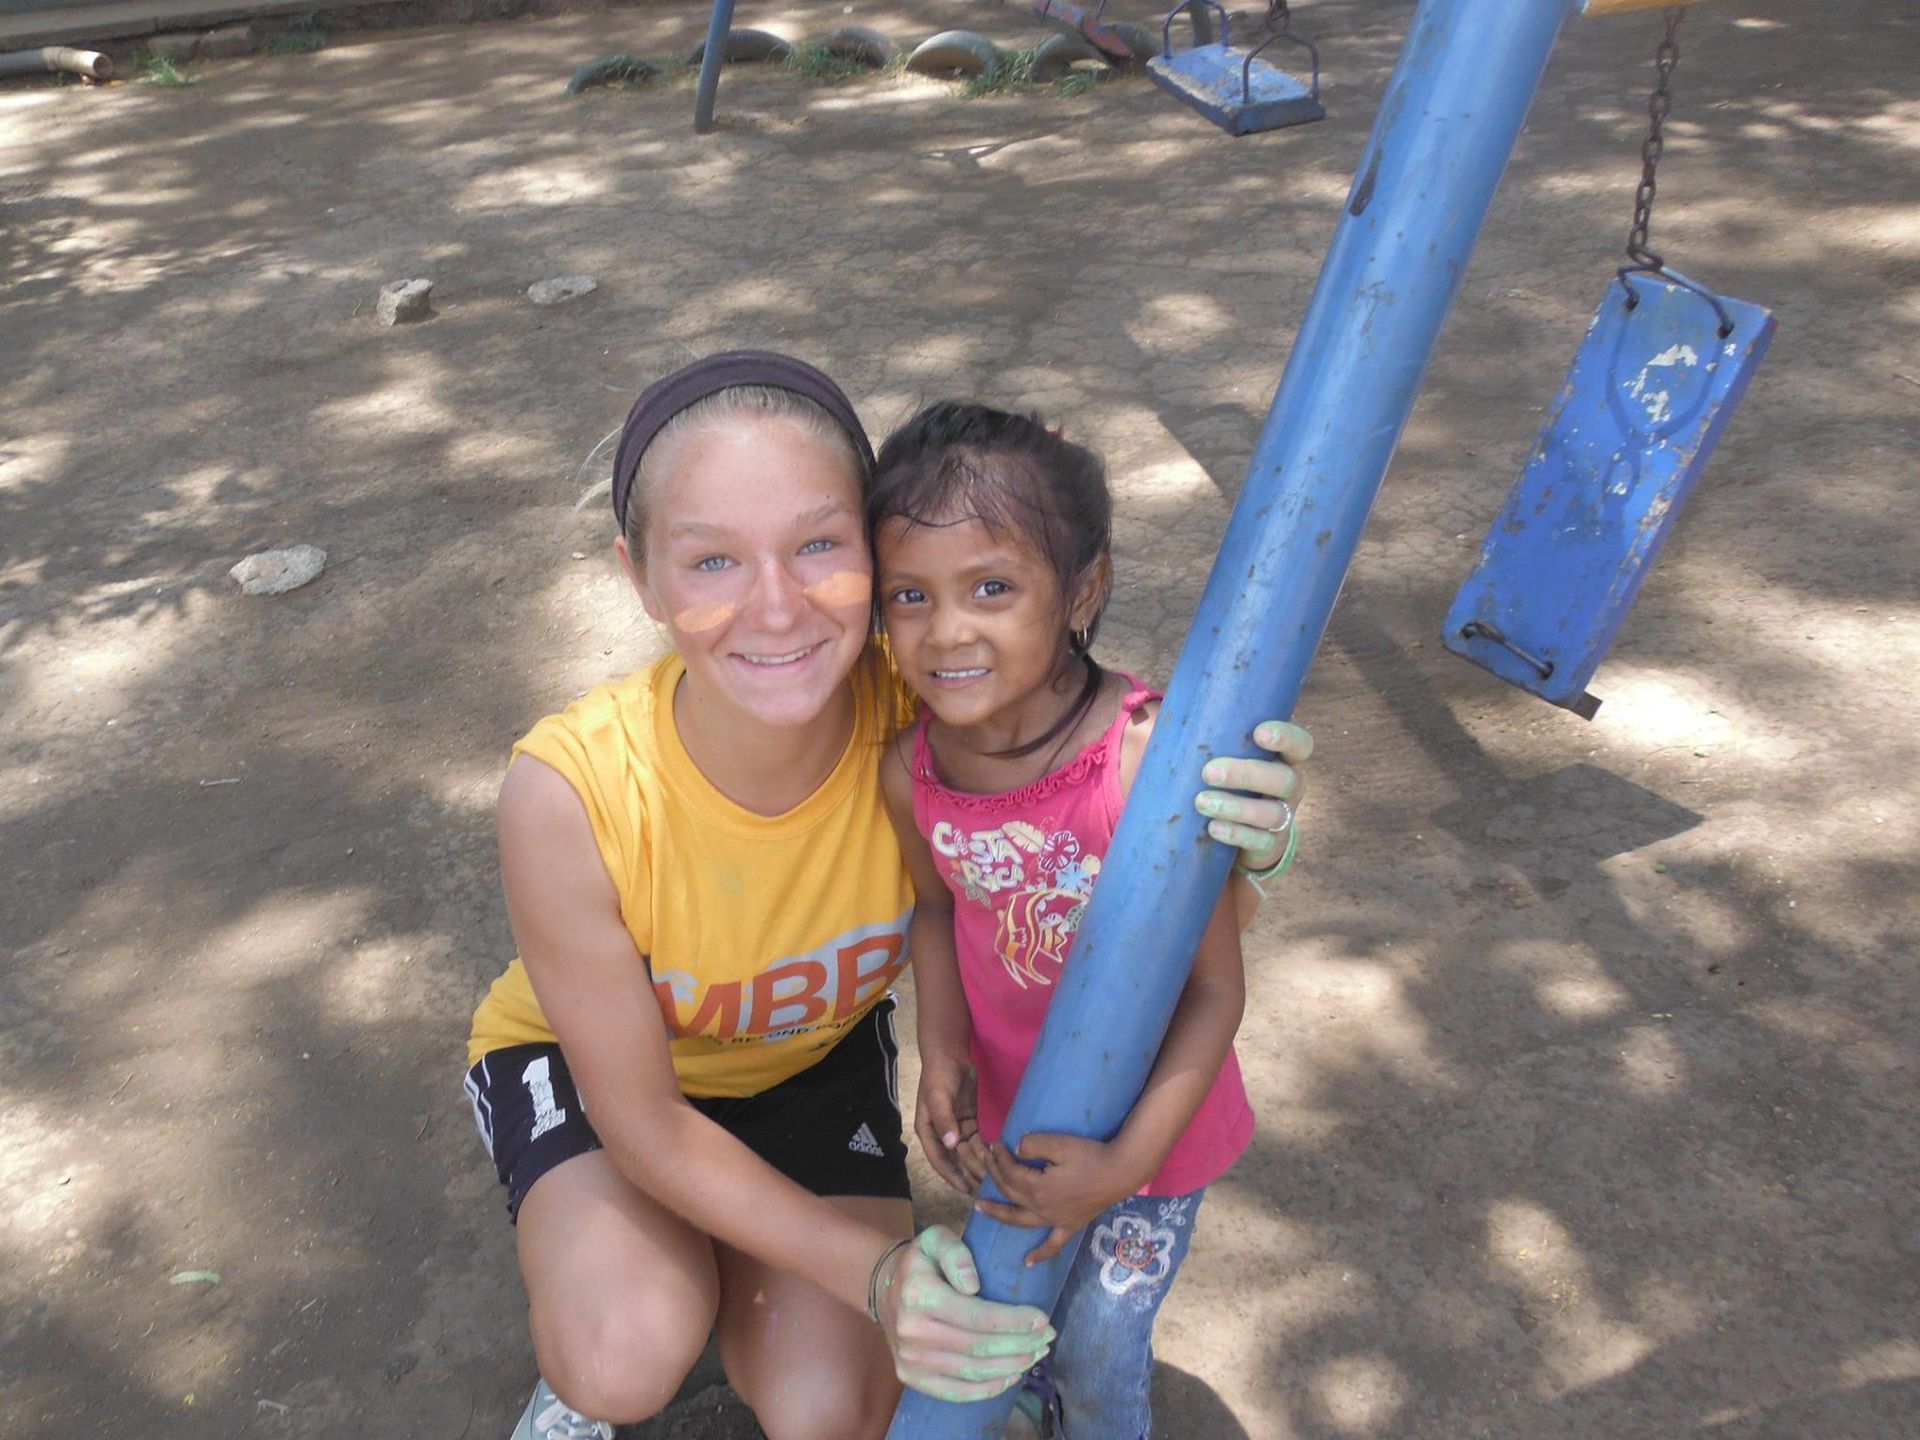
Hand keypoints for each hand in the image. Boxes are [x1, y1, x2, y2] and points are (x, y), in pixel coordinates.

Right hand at [874, 1226, 1055, 1402]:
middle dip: (1021, 1344)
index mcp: (920, 1296)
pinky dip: (989, 1388)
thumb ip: (956, 1253)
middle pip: (980, 1347)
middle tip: (1047, 1337)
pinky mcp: (912, 1378)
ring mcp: (911, 1360)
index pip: (978, 1317)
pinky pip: (957, 1392)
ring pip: (973, 1372)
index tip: (1043, 1318)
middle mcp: (913, 1332)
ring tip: (1036, 1354)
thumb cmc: (921, 1263)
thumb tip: (973, 1284)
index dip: (1015, 1321)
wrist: (885, 1289)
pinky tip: (1011, 1376)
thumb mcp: (935, 1239)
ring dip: (1012, 1366)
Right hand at [914, 1057, 985, 1194]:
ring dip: (978, 1163)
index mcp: (928, 1131)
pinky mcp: (968, 1120)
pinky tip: (996, 1158)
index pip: (939, 1159)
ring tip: (993, 1177)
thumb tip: (951, 1145)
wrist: (949, 1055)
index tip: (965, 1188)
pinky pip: (976, 1140)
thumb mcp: (938, 1097)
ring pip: (967, 1151)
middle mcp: (940, 1133)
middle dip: (968, 1172)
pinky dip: (984, 1149)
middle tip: (985, 1187)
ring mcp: (955, 1127)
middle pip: (955, 1158)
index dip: (951, 1175)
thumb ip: (944, 1121)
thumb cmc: (939, 1076)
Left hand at [972, 1133, 1144, 1265]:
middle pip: (1010, 1193)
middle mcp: (1042, 1208)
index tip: (995, 1144)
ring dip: (998, 1214)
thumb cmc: (1091, 1156)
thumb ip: (1033, 1144)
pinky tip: (1027, 1262)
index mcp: (1037, 1188)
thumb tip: (1016, 1149)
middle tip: (983, 1161)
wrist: (1120, 1172)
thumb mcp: (1059, 1143)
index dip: (1000, 1158)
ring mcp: (1055, 1220)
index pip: (1010, 1172)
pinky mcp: (1070, 1225)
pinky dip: (1040, 1255)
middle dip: (994, 1175)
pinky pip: (1053, 1245)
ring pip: (1020, 1220)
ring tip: (979, 1209)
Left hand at [1195, 719, 1312, 867]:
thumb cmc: (1227, 779)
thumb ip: (1207, 739)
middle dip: (1246, 774)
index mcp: (1283, 758)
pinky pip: (1259, 841)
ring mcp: (1282, 817)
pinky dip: (1236, 834)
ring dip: (1235, 807)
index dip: (1286, 736)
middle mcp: (1289, 786)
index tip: (1258, 733)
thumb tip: (1155, 717)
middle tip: (1208, 772)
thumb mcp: (1224, 757)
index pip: (1299, 744)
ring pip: (1270, 813)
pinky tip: (1213, 828)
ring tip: (1201, 803)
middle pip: (1282, 779)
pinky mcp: (1269, 845)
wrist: (1240, 831)